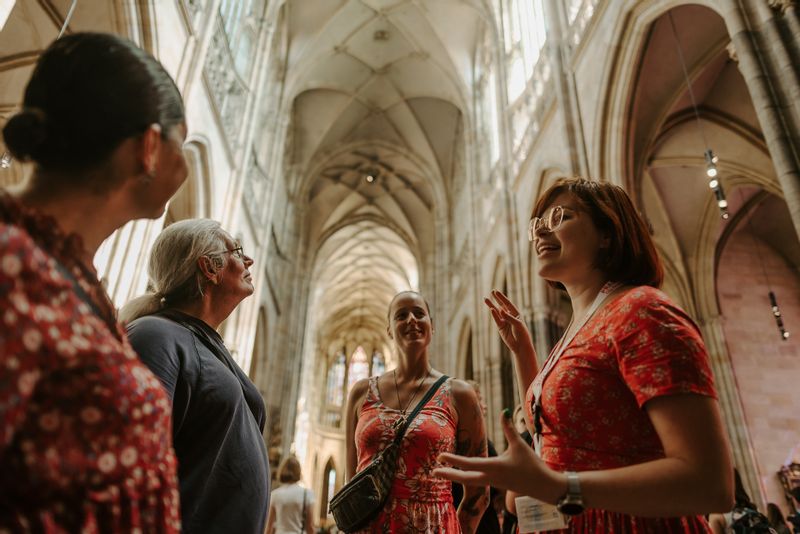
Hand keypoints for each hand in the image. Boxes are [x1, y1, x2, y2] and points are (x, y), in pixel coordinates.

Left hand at [434, 411, 564, 503]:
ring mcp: (493, 483)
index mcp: (495, 467)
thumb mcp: (520, 445)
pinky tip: (459, 474)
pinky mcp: (496, 485)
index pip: (469, 463)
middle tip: (433, 471)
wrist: (544, 487)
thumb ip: (509, 428)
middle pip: (465, 478)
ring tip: (441, 473)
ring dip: (455, 477)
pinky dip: (466, 478)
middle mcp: (491, 477)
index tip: (440, 457)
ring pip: (469, 481)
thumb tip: (504, 410)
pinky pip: (477, 482)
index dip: (453, 460)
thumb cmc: (532, 465)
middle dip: (449, 474)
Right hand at [485, 290, 534, 355]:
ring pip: (497, 311)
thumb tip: (501, 310)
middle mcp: (510, 316)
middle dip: (497, 299)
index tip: (496, 292)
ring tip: (485, 299)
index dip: (502, 297)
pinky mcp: (500, 327)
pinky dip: (494, 315)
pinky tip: (491, 309)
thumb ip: (509, 317)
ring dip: (491, 305)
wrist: (520, 345)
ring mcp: (504, 321)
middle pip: (502, 305)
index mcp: (516, 313)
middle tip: (492, 291)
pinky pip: (496, 319)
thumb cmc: (522, 334)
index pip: (508, 303)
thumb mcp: (517, 324)